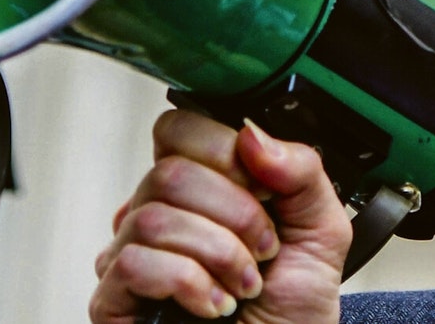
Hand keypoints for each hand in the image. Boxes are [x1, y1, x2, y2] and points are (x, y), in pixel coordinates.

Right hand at [90, 109, 352, 322]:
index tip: (267, 193)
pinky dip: (188, 283)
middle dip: (237, 215)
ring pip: (154, 217)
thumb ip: (302, 171)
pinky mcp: (113, 299)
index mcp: (202, 189)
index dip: (225, 154)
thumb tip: (252, 135)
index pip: (179, 129)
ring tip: (244, 287)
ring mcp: (131, 256)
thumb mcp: (321, 231)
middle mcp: (159, 215)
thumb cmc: (293, 313)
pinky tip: (213, 306)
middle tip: (264, 252)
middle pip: (170, 172)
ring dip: (219, 255)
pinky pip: (135, 263)